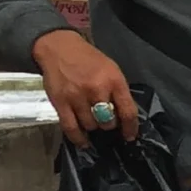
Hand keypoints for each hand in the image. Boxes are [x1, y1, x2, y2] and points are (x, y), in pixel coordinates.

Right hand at [33, 28, 137, 146]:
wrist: (60, 48)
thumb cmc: (89, 60)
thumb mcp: (111, 70)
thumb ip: (118, 91)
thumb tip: (123, 117)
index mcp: (114, 80)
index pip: (128, 111)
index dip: (131, 128)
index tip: (130, 136)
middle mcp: (97, 89)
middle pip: (108, 121)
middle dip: (109, 124)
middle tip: (106, 121)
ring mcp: (78, 97)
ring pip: (91, 125)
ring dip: (94, 127)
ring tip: (92, 121)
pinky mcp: (61, 103)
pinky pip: (71, 128)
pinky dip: (79, 138)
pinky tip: (84, 142)